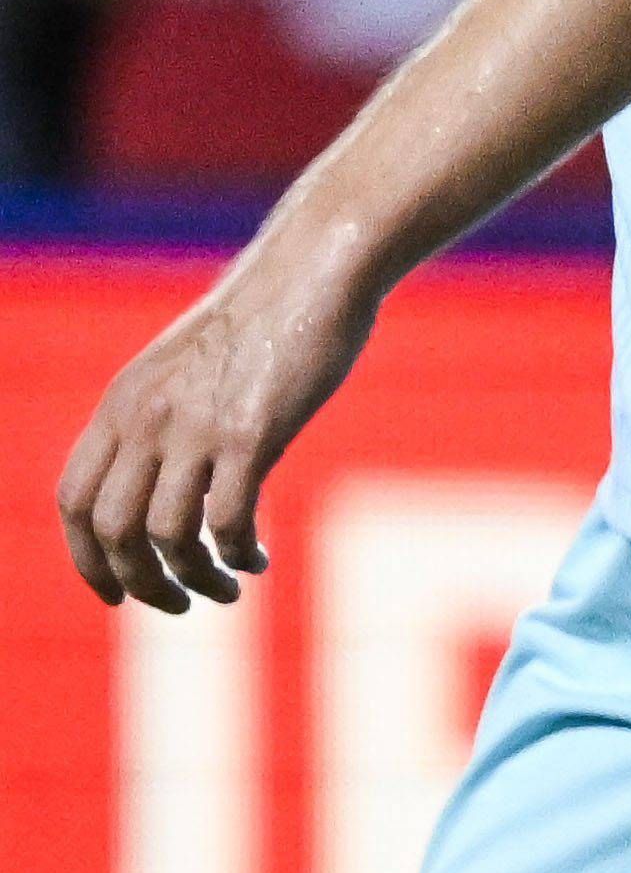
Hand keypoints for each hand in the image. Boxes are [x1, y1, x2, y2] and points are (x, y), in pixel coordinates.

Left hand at [58, 250, 371, 610]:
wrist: (316, 269)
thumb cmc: (265, 316)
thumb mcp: (186, 366)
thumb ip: (161, 417)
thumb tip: (162, 481)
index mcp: (124, 404)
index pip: (74, 501)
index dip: (86, 559)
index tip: (117, 591)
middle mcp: (147, 418)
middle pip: (111, 531)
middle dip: (138, 582)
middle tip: (175, 603)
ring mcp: (197, 426)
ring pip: (167, 536)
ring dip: (192, 579)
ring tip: (225, 588)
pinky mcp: (252, 433)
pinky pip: (226, 521)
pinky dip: (235, 554)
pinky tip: (257, 558)